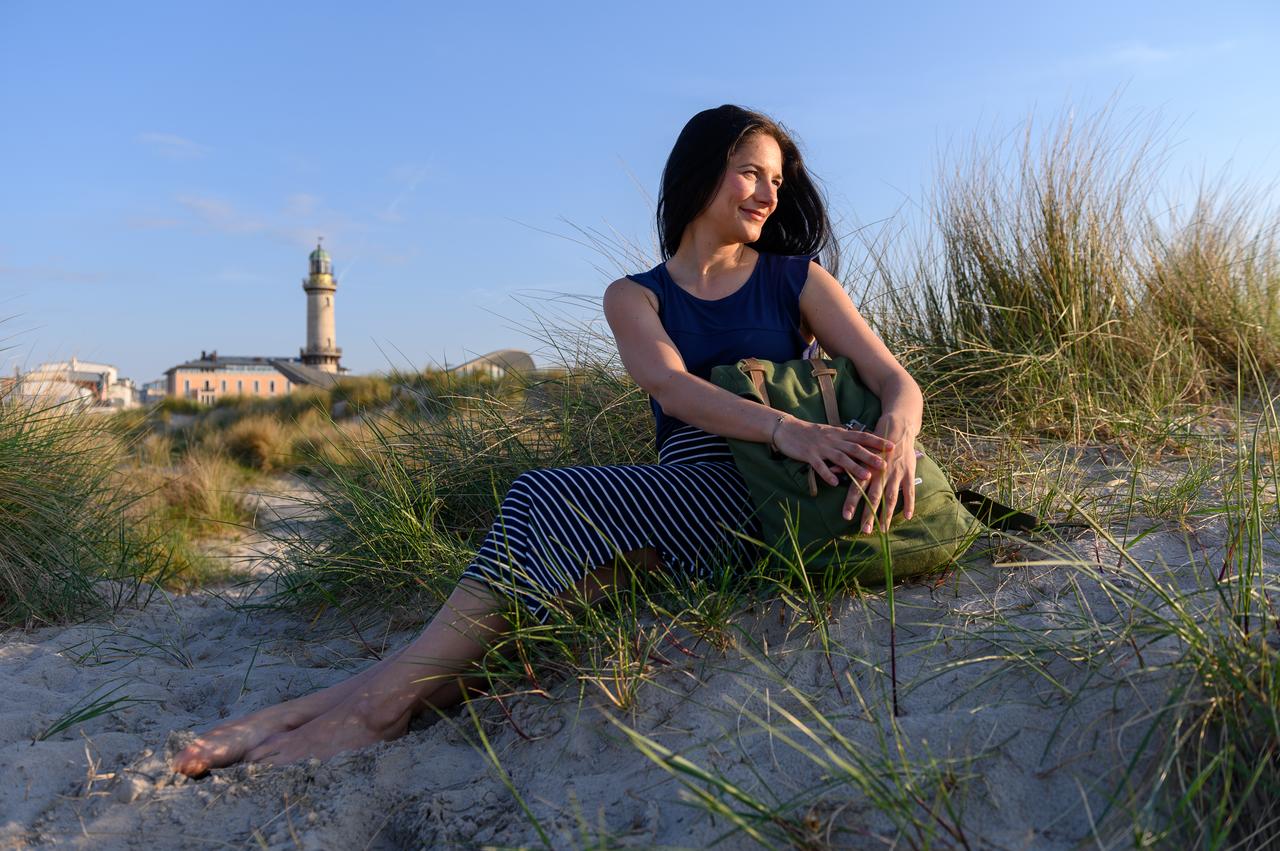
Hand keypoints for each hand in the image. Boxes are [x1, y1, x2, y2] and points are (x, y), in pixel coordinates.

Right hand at [772, 415, 894, 486]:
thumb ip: (845, 439)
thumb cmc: (811, 432)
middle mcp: (833, 440)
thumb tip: (862, 444)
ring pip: (840, 458)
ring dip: (854, 467)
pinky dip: (828, 474)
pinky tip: (835, 483)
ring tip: (866, 476)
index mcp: (839, 433)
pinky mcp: (809, 455)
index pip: (862, 436)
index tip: (892, 446)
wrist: (788, 429)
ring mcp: (821, 447)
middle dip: (870, 456)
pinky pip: (819, 466)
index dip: (877, 441)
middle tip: (885, 464)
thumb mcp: (830, 432)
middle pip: (855, 448)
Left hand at [843, 418, 916, 534]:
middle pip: (874, 497)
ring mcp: (896, 474)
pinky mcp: (908, 473)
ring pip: (891, 498)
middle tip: (864, 530)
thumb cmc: (874, 442)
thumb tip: (832, 471)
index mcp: (867, 468)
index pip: (857, 488)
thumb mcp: (860, 451)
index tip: (846, 517)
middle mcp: (881, 473)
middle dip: (869, 515)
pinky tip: (907, 517)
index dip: (851, 503)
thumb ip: (847, 464)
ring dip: (887, 515)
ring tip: (883, 529)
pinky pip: (910, 492)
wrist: (897, 428)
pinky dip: (910, 504)